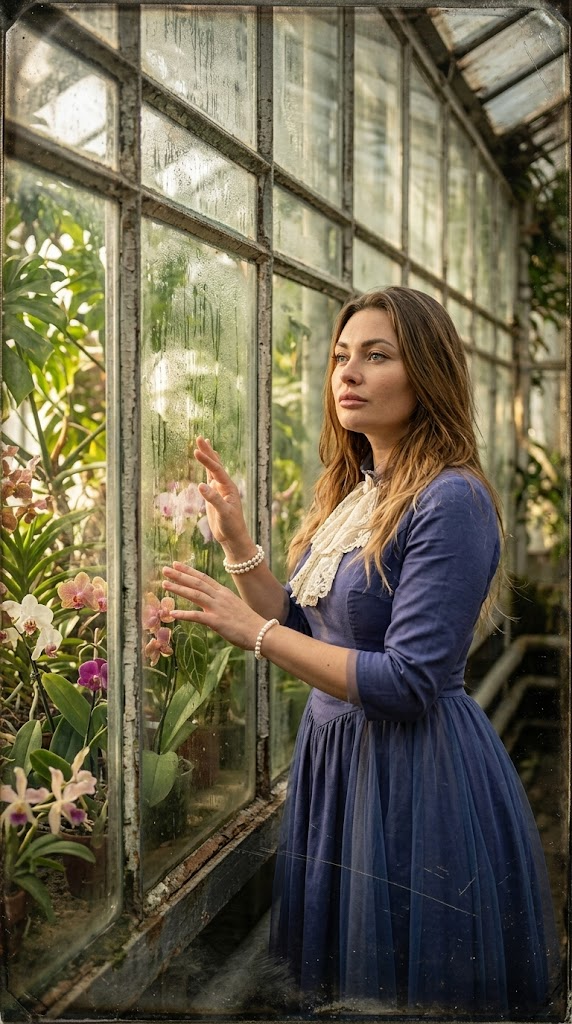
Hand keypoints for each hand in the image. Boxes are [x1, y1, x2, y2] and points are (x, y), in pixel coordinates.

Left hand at [162, 562, 264, 650]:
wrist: (261, 633)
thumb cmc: (249, 622)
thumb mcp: (234, 606)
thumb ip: (221, 603)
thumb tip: (211, 605)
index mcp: (224, 593)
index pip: (203, 578)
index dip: (189, 571)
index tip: (176, 564)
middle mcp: (220, 597)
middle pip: (197, 583)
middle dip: (180, 575)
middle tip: (165, 569)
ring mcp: (218, 608)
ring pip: (195, 595)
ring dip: (178, 589)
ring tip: (164, 584)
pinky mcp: (217, 621)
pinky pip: (197, 616)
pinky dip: (184, 614)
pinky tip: (172, 613)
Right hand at [193, 437, 251, 555]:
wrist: (233, 538)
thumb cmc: (231, 526)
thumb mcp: (223, 513)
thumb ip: (213, 499)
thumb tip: (201, 485)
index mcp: (229, 487)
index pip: (216, 470)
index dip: (206, 460)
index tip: (195, 451)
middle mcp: (225, 486)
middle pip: (216, 464)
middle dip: (208, 451)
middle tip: (199, 437)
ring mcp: (220, 490)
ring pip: (213, 469)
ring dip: (208, 457)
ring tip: (203, 443)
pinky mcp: (214, 496)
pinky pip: (210, 478)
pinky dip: (207, 468)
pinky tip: (206, 463)